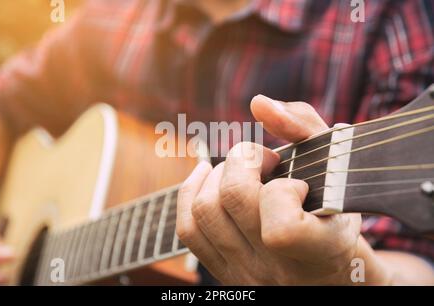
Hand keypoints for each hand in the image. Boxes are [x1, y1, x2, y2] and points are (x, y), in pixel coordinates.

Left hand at [177, 95, 389, 284]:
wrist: (326, 266)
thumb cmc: (334, 210)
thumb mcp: (337, 166)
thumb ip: (304, 127)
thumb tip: (258, 104)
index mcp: (319, 252)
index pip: (281, 229)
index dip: (283, 191)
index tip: (299, 185)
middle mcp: (276, 270)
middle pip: (232, 198)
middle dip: (245, 160)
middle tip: (266, 162)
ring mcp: (244, 274)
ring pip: (204, 209)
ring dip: (219, 173)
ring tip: (243, 170)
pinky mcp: (222, 273)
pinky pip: (187, 228)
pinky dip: (193, 190)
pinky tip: (210, 176)